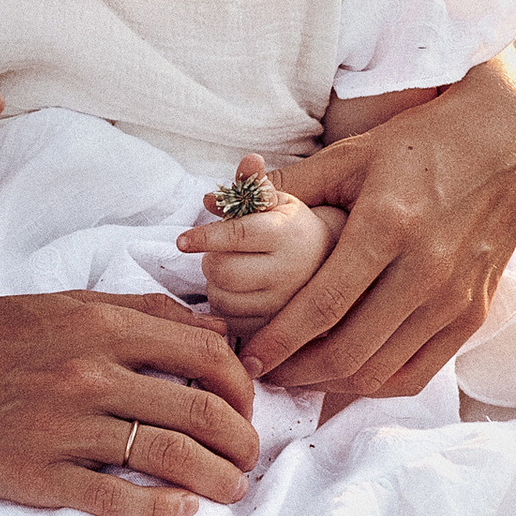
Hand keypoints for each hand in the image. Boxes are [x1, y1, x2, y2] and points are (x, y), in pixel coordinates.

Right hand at [0, 290, 259, 515]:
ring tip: (232, 488)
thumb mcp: (65, 305)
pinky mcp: (41, 475)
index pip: (207, 356)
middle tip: (248, 455)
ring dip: (217, 478)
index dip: (242, 385)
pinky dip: (161, 510)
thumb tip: (216, 333)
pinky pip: (116, 499)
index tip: (245, 405)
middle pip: (200, 410)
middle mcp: (91, 374)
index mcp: (102, 327)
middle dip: (241, 439)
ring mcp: (67, 428)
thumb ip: (143, 313)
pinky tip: (181, 511)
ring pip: (170, 457)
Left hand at [177, 157, 338, 326]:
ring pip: (222, 300)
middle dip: (211, 260)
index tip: (182, 241)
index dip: (204, 237)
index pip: (237, 236)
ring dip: (216, 286)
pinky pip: (231, 324)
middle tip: (221, 253)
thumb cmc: (294, 228)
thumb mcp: (278, 200)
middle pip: (222, 271)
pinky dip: (226, 309)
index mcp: (288, 233)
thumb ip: (250, 186)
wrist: (334, 266)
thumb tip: (222, 185)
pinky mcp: (279, 329)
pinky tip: (241, 294)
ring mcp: (286, 306)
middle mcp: (291, 272)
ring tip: (235, 272)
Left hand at [240, 54, 515, 400]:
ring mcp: (454, 297)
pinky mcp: (473, 314)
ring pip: (381, 371)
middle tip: (263, 371)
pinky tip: (345, 374)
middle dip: (295, 372)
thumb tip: (219, 204)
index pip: (321, 306)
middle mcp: (424, 269)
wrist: (505, 141)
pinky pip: (418, 373)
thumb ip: (291, 189)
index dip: (278, 342)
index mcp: (387, 226)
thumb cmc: (420, 143)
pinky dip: (375, 385)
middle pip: (348, 352)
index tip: (247, 358)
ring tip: (297, 374)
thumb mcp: (352, 155)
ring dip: (330, 384)